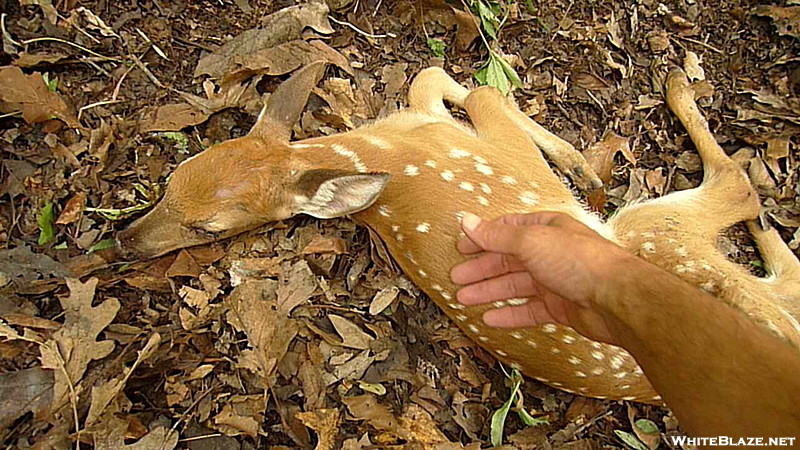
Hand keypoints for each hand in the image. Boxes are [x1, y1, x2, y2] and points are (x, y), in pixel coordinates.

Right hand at [450, 211, 636, 344]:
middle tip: (457, 278)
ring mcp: (556, 281)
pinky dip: (509, 315)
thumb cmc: (582, 261)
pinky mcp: (561, 308)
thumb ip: (496, 235)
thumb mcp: (531, 240)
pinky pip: (528, 311)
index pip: (507, 230)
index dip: (483, 238)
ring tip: (464, 299)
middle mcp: (551, 253)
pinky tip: (491, 319)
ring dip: (489, 292)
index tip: (462, 247)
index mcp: (546, 229)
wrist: (617, 299)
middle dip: (481, 269)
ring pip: (515, 287)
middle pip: (508, 260)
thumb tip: (468, 221)